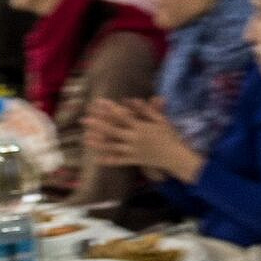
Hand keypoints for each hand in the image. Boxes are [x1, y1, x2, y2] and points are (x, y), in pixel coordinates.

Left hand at [85, 98, 201, 182]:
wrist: (176, 157)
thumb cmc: (169, 136)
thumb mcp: (160, 120)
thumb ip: (146, 109)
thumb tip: (132, 99)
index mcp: (141, 127)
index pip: (122, 115)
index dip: (110, 109)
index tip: (99, 102)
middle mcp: (134, 138)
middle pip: (112, 130)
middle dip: (98, 125)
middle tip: (84, 120)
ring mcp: (133, 150)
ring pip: (112, 146)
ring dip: (98, 143)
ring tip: (86, 139)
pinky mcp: (134, 160)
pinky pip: (119, 161)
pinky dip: (109, 161)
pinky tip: (97, 159)